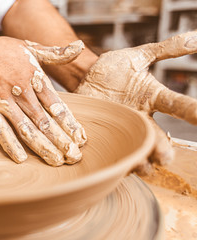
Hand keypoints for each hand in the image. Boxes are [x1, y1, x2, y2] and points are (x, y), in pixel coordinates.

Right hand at [0, 29, 85, 165]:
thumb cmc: (1, 50)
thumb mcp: (31, 47)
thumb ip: (56, 53)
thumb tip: (79, 47)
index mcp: (35, 77)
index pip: (56, 105)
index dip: (69, 123)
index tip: (80, 138)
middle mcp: (22, 92)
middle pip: (44, 121)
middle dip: (61, 140)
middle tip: (74, 157)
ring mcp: (4, 102)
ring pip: (26, 128)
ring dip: (42, 146)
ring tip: (55, 161)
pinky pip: (0, 130)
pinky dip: (10, 144)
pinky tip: (21, 159)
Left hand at [74, 31, 196, 172]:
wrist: (85, 77)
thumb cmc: (114, 68)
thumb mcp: (139, 56)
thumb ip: (166, 49)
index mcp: (153, 99)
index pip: (178, 106)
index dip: (192, 112)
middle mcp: (141, 119)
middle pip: (156, 137)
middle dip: (162, 149)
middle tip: (164, 156)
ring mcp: (122, 130)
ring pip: (136, 151)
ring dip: (141, 161)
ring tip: (142, 166)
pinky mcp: (104, 136)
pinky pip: (112, 152)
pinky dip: (116, 161)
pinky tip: (115, 165)